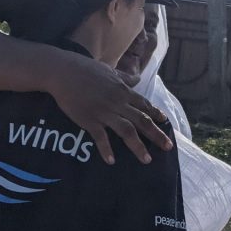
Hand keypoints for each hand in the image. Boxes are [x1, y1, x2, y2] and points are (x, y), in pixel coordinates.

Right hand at [49, 54, 171, 164]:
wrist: (63, 72)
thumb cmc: (85, 69)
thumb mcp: (109, 70)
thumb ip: (125, 77)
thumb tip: (138, 78)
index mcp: (123, 91)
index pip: (144, 105)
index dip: (156, 114)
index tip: (165, 122)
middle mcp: (117, 103)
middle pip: (142, 121)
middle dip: (156, 135)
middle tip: (168, 147)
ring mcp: (104, 112)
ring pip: (126, 131)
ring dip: (138, 146)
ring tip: (147, 160)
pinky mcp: (89, 120)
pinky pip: (100, 137)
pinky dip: (106, 149)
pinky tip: (111, 161)